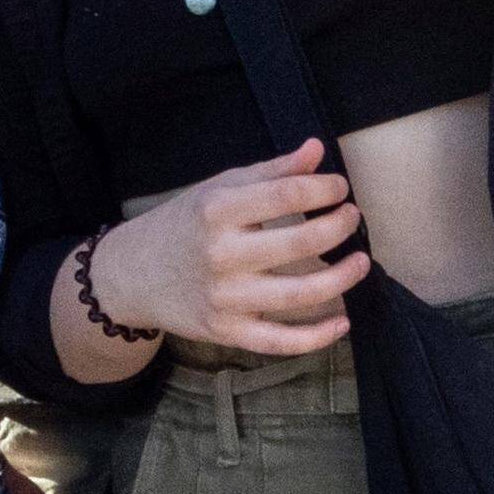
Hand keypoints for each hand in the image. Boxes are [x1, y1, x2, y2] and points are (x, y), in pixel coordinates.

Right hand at [92, 141, 365, 355]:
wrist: (132, 275)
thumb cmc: (185, 225)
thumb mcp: (220, 188)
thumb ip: (272, 171)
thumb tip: (317, 151)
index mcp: (218, 211)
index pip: (286, 195)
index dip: (324, 189)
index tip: (340, 189)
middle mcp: (221, 256)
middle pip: (298, 244)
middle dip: (338, 228)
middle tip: (352, 218)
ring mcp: (224, 299)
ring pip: (297, 296)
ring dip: (341, 279)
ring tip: (360, 261)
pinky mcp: (226, 332)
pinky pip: (279, 342)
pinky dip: (316, 338)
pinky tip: (343, 322)